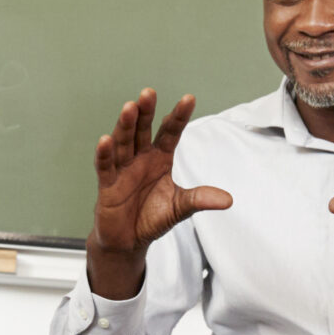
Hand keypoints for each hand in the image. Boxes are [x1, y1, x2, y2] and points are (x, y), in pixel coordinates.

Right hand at [86, 90, 233, 299]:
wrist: (129, 241)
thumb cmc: (152, 218)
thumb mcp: (179, 207)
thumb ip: (199, 199)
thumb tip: (228, 200)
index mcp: (160, 158)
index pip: (170, 132)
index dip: (178, 117)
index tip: (189, 99)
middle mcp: (140, 158)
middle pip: (143, 131)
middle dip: (146, 112)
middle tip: (149, 93)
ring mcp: (122, 170)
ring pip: (123, 143)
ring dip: (126, 126)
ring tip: (129, 108)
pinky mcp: (107, 185)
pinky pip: (105, 167)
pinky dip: (105, 154)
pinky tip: (105, 140)